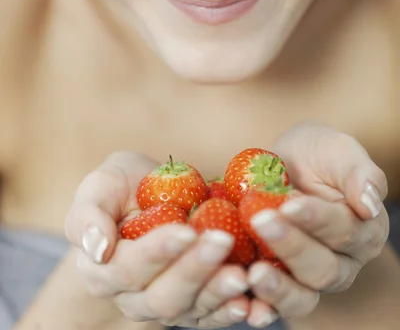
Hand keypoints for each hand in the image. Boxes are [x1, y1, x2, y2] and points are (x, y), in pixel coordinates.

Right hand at [65, 152, 253, 328]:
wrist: (148, 194)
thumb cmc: (121, 185)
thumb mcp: (99, 186)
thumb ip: (87, 215)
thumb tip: (95, 248)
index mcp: (103, 271)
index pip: (129, 269)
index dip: (158, 252)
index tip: (186, 230)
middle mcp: (132, 298)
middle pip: (163, 297)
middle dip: (194, 270)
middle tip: (222, 241)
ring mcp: (164, 305)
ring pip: (191, 310)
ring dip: (218, 294)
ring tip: (243, 274)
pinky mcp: (193, 305)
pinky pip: (211, 316)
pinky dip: (232, 311)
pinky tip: (254, 302)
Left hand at [244, 124, 388, 322]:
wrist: (286, 162)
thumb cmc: (317, 154)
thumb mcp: (338, 151)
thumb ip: (358, 173)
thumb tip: (369, 204)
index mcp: (364, 230)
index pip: (344, 231)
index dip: (316, 220)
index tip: (289, 203)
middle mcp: (343, 262)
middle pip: (323, 268)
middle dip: (291, 246)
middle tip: (260, 222)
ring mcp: (310, 278)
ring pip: (303, 297)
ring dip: (278, 288)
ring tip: (254, 273)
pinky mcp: (281, 283)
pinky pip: (274, 305)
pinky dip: (260, 307)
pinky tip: (243, 304)